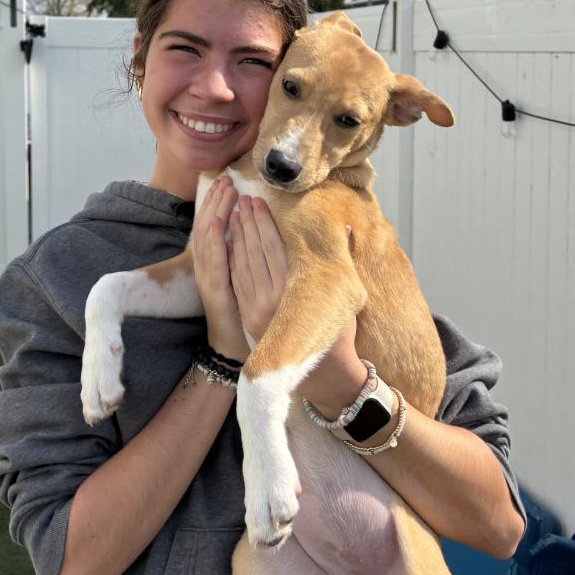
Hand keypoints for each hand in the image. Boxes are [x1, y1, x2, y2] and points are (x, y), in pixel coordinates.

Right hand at [192, 177, 246, 361]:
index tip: (225, 183)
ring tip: (224, 192)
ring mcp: (207, 278)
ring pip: (207, 238)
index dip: (215, 203)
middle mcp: (204, 267)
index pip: (210, 226)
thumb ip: (239, 255)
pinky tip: (220, 221)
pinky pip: (213, 260)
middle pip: (206, 226)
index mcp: (210, 262)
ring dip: (215, 211)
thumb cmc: (238, 310)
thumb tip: (248, 231)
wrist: (229, 345)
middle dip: (215, 201)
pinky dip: (215, 238)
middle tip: (226, 180)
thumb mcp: (239, 277)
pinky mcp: (214, 289)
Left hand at [229, 208, 367, 415]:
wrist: (322, 373)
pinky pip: (237, 281)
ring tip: (234, 213)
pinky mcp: (248, 317)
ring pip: (242, 265)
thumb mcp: (344, 295)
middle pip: (255, 252)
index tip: (258, 202)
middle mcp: (272, 300)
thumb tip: (344, 228)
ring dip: (236, 237)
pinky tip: (229, 242)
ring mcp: (256, 310)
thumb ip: (341, 260)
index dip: (264, 223)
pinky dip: (232, 259)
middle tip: (242, 200)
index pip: (275, 248)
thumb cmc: (337, 331)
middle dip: (247, 224)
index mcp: (294, 292)